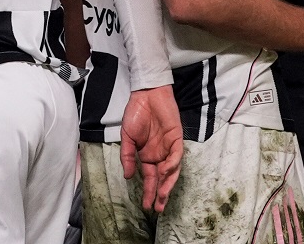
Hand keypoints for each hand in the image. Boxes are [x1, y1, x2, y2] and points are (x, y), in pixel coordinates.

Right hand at [120, 85, 182, 212]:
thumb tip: (127, 176)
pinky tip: (165, 171)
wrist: (146, 95)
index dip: (148, 192)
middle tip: (157, 208)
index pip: (149, 178)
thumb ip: (127, 156)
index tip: (145, 205)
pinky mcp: (177, 138)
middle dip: (160, 193)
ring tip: (162, 196)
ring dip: (167, 183)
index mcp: (147, 156)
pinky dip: (172, 164)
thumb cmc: (135, 114)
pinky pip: (177, 155)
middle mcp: (159, 154)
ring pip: (172, 170)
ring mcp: (169, 147)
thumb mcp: (127, 137)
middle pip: (162, 178)